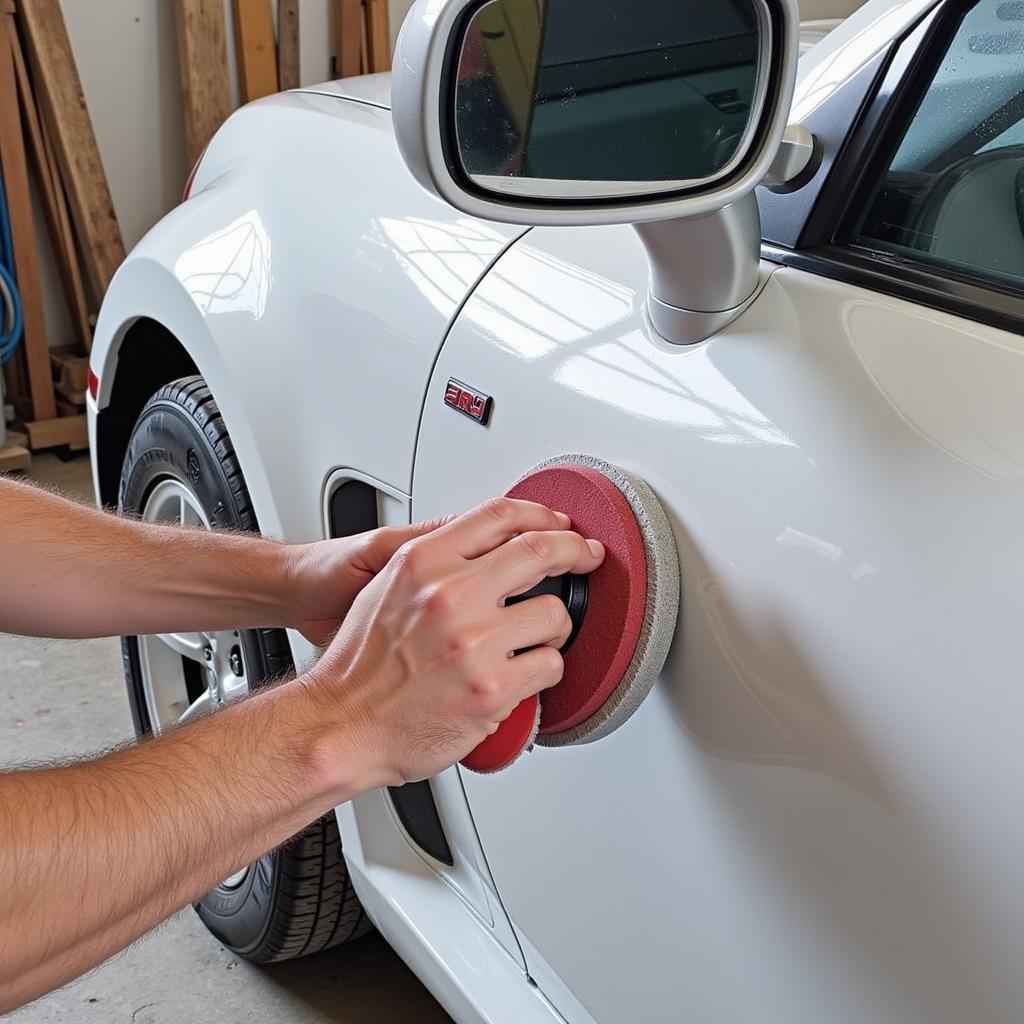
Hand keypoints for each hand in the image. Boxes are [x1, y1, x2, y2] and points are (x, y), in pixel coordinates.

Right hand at [299, 497, 605, 786]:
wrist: (340, 725)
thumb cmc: (359, 666)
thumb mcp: (387, 588)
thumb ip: (436, 562)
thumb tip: (490, 547)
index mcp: (423, 562)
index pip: (499, 515)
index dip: (542, 514)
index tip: (561, 524)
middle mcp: (450, 595)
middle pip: (541, 550)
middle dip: (576, 551)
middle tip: (586, 557)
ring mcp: (473, 642)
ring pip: (554, 614)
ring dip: (554, 628)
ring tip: (535, 640)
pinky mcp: (492, 688)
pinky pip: (551, 666)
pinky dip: (544, 671)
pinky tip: (524, 675)